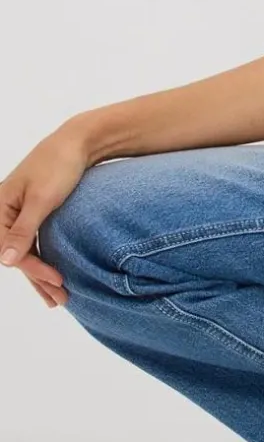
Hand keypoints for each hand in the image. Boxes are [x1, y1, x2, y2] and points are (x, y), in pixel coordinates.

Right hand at [0, 126, 91, 308]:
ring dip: (40, 274)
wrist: (79, 142)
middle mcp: (4, 211)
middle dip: (37, 278)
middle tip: (61, 299)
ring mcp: (18, 213)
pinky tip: (53, 277)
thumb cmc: (59, 165)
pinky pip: (34, 243)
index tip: (57, 279)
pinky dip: (44, 260)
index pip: (7, 248)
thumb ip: (23, 230)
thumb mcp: (42, 199)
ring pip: (25, 251)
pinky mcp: (33, 214)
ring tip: (58, 298)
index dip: (32, 267)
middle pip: (15, 253)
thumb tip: (6, 262)